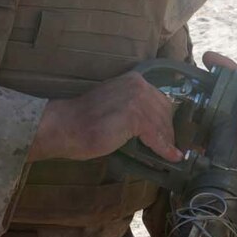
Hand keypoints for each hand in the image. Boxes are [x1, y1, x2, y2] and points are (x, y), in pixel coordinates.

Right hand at [28, 71, 182, 162]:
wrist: (64, 125)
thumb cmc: (84, 120)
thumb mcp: (115, 106)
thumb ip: (133, 109)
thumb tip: (152, 126)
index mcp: (133, 79)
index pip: (160, 100)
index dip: (166, 119)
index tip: (170, 133)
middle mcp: (138, 84)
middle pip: (165, 111)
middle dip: (169, 130)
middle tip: (172, 147)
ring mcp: (137, 99)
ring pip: (162, 124)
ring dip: (168, 142)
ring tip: (172, 155)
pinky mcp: (134, 116)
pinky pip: (156, 136)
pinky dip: (164, 149)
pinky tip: (171, 157)